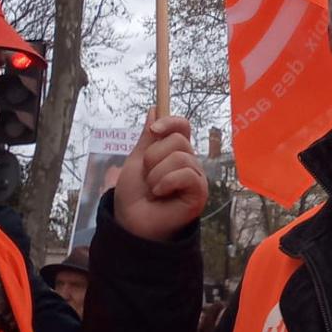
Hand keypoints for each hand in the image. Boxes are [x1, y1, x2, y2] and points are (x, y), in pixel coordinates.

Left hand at [114, 107, 207, 240]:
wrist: (131, 222)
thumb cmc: (134, 195)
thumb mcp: (136, 160)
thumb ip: (147, 137)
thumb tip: (154, 108)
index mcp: (174, 152)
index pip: (182, 125)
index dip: (170, 122)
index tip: (153, 130)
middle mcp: (188, 162)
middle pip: (178, 140)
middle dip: (153, 157)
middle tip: (148, 177)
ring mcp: (195, 177)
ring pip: (180, 157)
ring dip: (157, 174)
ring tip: (153, 189)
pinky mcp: (199, 192)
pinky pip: (186, 174)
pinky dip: (167, 182)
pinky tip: (160, 194)